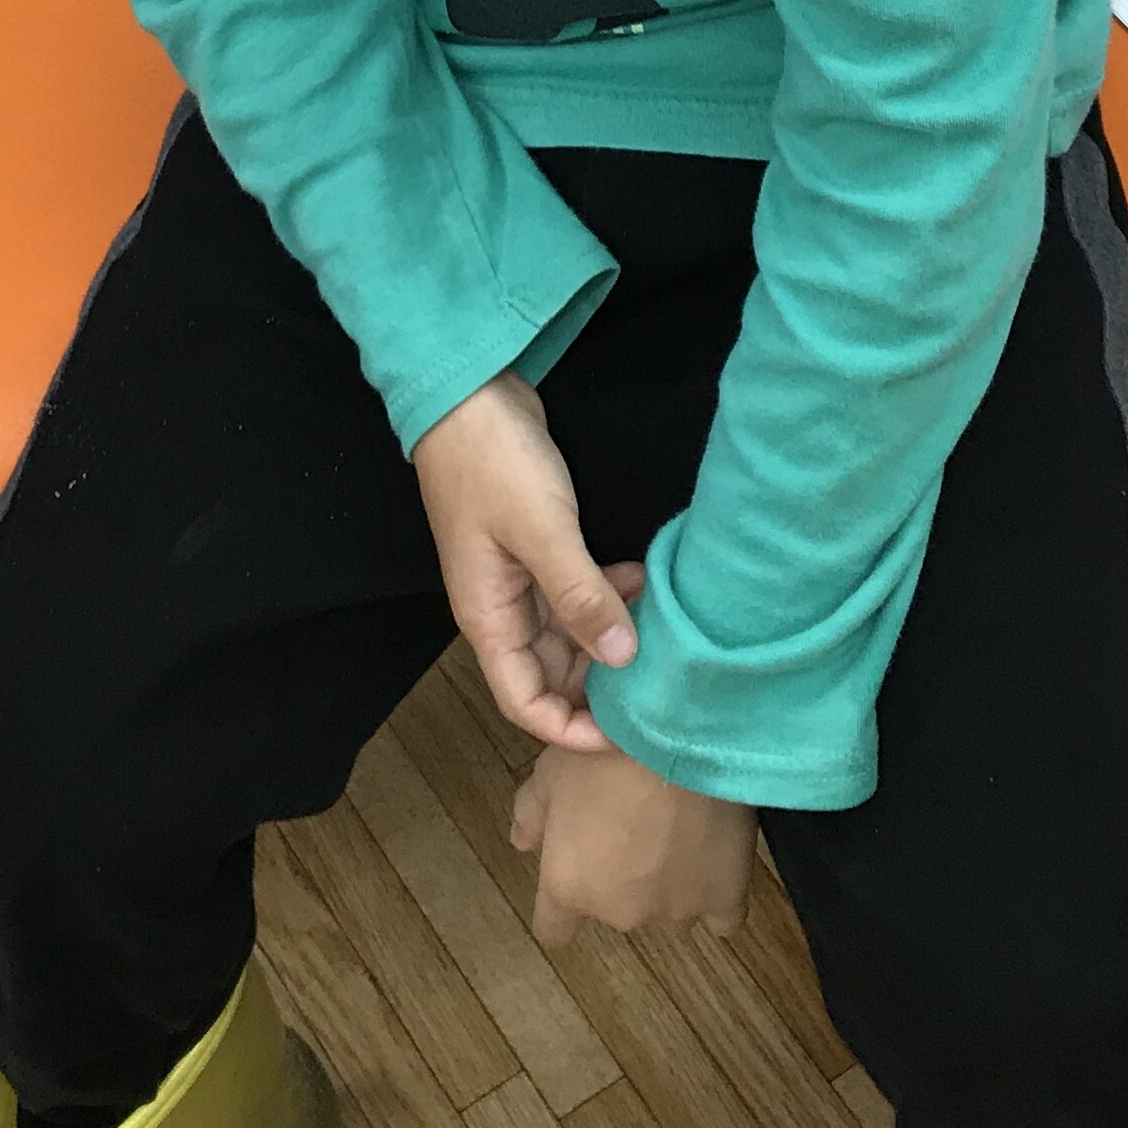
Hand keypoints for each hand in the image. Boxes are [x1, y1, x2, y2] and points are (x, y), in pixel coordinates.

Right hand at [412, 371, 639, 751]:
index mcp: (488, 618)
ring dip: (609, 634)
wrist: (468, 393)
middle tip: (659, 677)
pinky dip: (606, 596)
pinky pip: (574, 595)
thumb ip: (580, 597)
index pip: (525, 704)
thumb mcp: (542, 531)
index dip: (572, 731)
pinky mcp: (536, 550)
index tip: (626, 734)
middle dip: (601, 684)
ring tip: (655, 617)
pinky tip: (637, 578)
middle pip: (552, 676)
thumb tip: (622, 662)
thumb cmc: (493, 463)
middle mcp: (501, 610)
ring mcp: (518, 579)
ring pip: (568, 635)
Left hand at [511, 730, 759, 950]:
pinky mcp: (724, 900)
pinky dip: (717, 893)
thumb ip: (530, 814)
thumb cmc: (605, 751)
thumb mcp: (549, 773)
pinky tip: (717, 859)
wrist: (681, 734)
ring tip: (681, 832)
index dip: (563, 907)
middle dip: (622, 880)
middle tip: (635, 826)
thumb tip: (523, 842)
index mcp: (569, 887)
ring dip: (669, 885)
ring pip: (668, 911)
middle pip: (616, 911)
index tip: (579, 876)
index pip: (555, 930)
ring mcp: (675, 911)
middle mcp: (620, 912)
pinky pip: (722, 916)